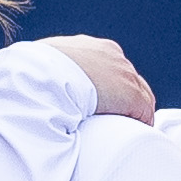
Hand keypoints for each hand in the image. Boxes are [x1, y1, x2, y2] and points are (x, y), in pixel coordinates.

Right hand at [36, 32, 157, 120]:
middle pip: (131, 79)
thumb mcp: (44, 68)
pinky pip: (145, 110)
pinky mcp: (129, 94)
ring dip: (136, 111)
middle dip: (127, 98)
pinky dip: (142, 121)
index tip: (107, 102)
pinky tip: (136, 131)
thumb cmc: (34, 75)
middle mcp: (113, 57)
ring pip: (142, 94)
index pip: (113, 67)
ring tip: (128, 128)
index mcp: (93, 49)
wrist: (44, 76)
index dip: (113, 87)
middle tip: (120, 117)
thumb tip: (41, 86)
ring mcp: (123, 74)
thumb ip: (52, 73)